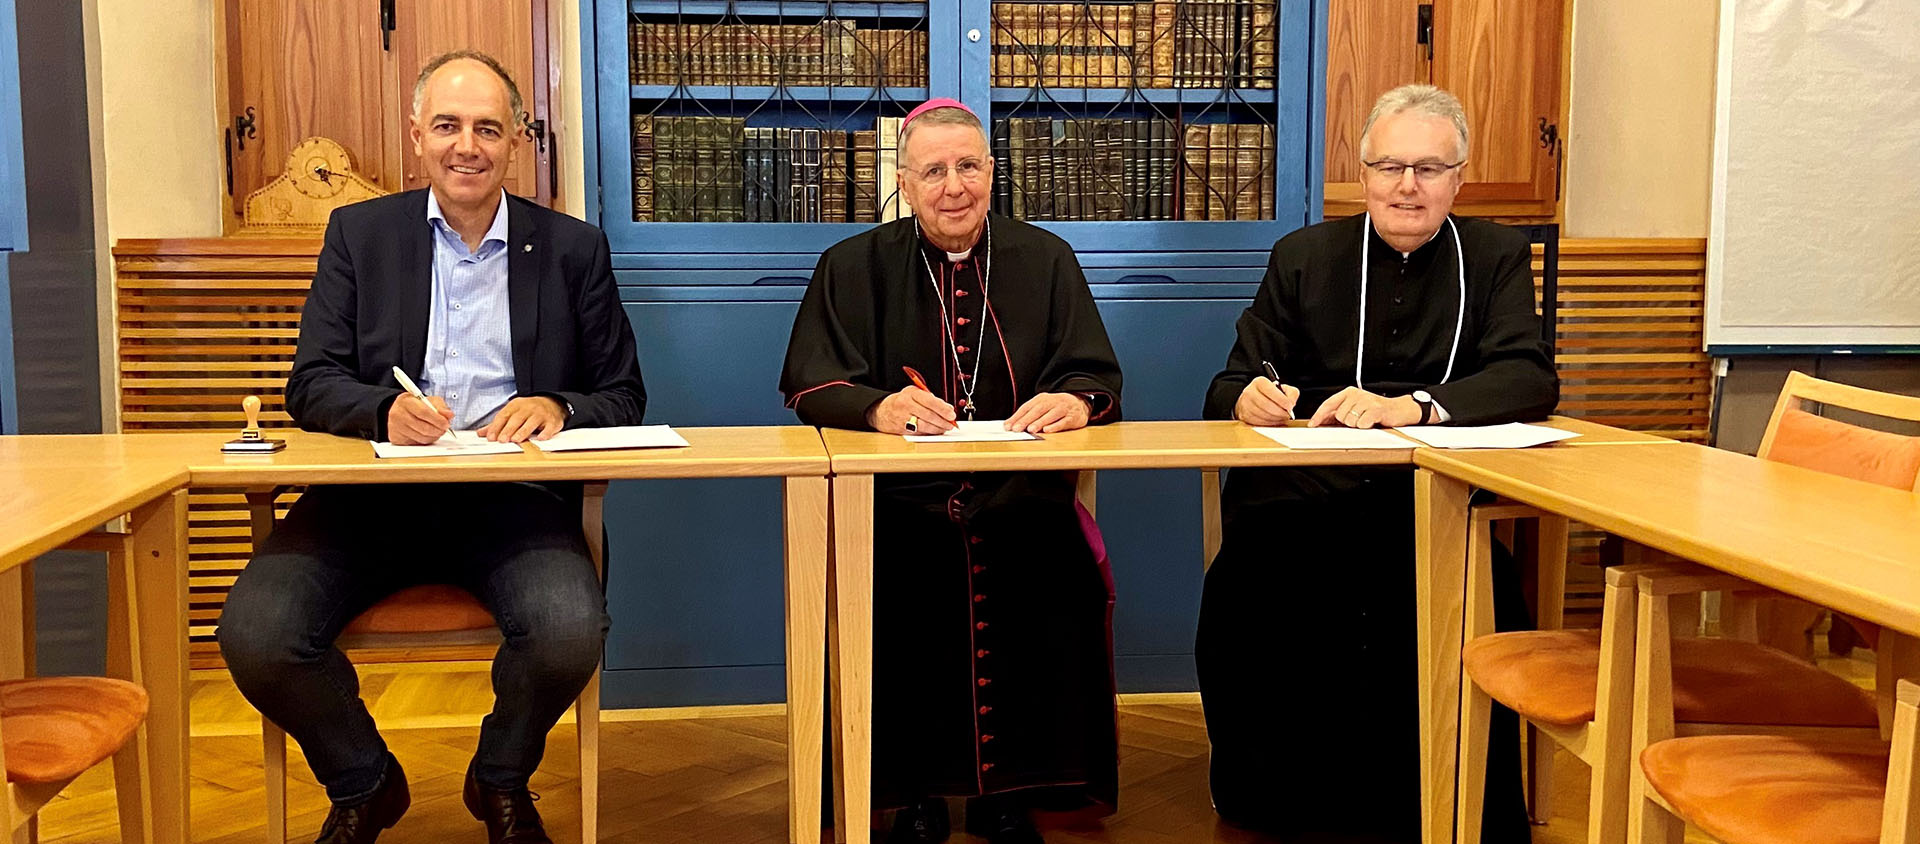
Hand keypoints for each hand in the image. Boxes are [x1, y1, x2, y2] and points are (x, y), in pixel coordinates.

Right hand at [387, 393, 453, 444]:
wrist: (400, 411)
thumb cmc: (416, 405)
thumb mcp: (429, 400)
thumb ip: (441, 407)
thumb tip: (449, 415)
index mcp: (406, 401)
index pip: (423, 412)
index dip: (437, 420)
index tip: (446, 423)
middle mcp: (397, 414)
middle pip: (423, 427)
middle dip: (438, 430)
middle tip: (445, 429)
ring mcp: (395, 427)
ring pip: (421, 437)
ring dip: (434, 436)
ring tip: (437, 431)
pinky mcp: (396, 438)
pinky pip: (416, 443)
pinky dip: (426, 441)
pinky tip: (428, 434)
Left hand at [478, 396, 567, 442]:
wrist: (552, 404)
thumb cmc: (528, 411)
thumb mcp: (512, 413)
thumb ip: (497, 424)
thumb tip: (480, 433)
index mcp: (516, 405)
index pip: (504, 415)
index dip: (497, 427)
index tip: (491, 437)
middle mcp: (529, 408)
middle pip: (517, 419)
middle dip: (508, 430)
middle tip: (502, 440)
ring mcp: (541, 414)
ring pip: (531, 422)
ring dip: (523, 431)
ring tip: (516, 440)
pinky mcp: (552, 421)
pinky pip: (549, 427)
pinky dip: (545, 433)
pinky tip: (540, 438)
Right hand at [867, 386, 956, 434]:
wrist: (881, 412)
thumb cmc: (901, 402)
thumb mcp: (915, 394)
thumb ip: (932, 400)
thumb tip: (948, 408)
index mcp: (911, 393)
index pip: (929, 401)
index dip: (942, 409)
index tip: (952, 414)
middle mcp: (906, 405)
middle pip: (928, 415)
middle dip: (942, 421)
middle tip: (951, 423)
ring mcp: (903, 418)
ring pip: (924, 426)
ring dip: (938, 428)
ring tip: (945, 428)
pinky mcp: (902, 429)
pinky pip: (919, 432)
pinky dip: (930, 432)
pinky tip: (936, 431)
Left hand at [1006, 392, 1090, 433]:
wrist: (1079, 403)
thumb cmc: (1056, 407)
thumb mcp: (1042, 407)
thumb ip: (1028, 415)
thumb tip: (1010, 426)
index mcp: (1042, 399)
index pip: (1027, 407)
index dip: (1017, 417)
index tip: (1008, 426)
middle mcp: (1052, 402)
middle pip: (1038, 410)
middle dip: (1026, 420)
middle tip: (1017, 429)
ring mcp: (1063, 409)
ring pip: (1050, 415)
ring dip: (1040, 422)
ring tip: (1031, 430)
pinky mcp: (1072, 417)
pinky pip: (1063, 422)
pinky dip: (1055, 426)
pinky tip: (1048, 430)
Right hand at [1234, 378, 1299, 425]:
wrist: (1254, 401)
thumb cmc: (1270, 395)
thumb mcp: (1282, 389)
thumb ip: (1291, 393)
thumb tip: (1291, 403)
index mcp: (1260, 382)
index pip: (1270, 391)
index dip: (1282, 400)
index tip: (1289, 406)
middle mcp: (1250, 391)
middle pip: (1266, 405)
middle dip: (1280, 412)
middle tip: (1287, 414)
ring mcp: (1245, 404)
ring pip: (1262, 415)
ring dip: (1275, 419)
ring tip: (1280, 417)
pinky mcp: (1244, 416)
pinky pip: (1258, 422)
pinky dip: (1268, 423)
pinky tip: (1273, 420)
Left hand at [1308, 387, 1422, 428]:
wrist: (1399, 410)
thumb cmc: (1376, 411)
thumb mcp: (1355, 409)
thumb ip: (1339, 413)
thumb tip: (1321, 421)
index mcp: (1349, 393)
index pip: (1329, 404)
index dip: (1319, 415)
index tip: (1312, 425)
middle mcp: (1356, 394)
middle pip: (1339, 416)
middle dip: (1347, 423)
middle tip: (1359, 420)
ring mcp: (1366, 401)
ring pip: (1350, 421)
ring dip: (1358, 425)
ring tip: (1366, 420)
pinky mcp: (1375, 409)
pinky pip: (1362, 424)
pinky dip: (1366, 426)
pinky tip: (1372, 422)